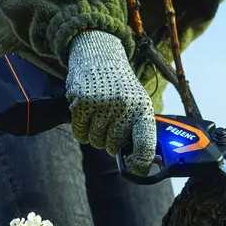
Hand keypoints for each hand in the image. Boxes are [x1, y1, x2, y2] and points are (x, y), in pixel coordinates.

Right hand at [66, 30, 155, 174]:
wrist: (100, 56)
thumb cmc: (121, 87)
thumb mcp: (138, 102)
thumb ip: (139, 129)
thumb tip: (144, 162)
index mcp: (142, 108)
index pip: (145, 142)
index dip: (141, 161)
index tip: (136, 168)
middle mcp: (124, 106)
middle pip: (113, 146)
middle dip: (110, 142)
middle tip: (110, 126)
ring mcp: (102, 104)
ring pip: (96, 141)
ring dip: (95, 136)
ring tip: (99, 117)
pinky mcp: (82, 102)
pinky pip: (79, 134)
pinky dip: (81, 130)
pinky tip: (86, 116)